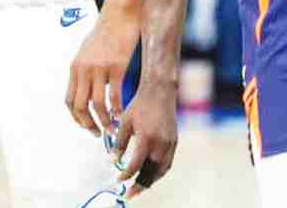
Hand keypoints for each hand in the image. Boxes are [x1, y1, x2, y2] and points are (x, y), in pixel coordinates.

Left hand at [66, 3, 141, 136]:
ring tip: (112, 130)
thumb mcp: (90, 49)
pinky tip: (122, 115)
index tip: (86, 126)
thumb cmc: (109, 29)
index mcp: (76, 67)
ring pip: (97, 105)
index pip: (70, 100)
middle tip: (98, 133)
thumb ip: (87, 68)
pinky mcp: (116, 66)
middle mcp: (84, 69)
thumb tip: (89, 84)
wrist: (121, 11)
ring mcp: (99, 68)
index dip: (77, 117)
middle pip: (80, 106)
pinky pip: (114, 95)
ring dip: (103, 122)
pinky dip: (117, 109)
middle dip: (88, 124)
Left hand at [110, 81, 178, 198]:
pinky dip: (158, 172)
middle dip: (139, 186)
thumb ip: (119, 143)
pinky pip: (167, 163)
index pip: (135, 165)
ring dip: (150, 181)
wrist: (160, 91)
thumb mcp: (125, 122)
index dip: (125, 175)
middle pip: (150, 173)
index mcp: (147, 138)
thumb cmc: (140, 105)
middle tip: (128, 194)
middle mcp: (161, 144)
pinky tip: (150, 174)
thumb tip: (112, 161)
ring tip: (139, 187)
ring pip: (160, 171)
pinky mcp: (174, 142)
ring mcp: (170, 144)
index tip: (117, 180)